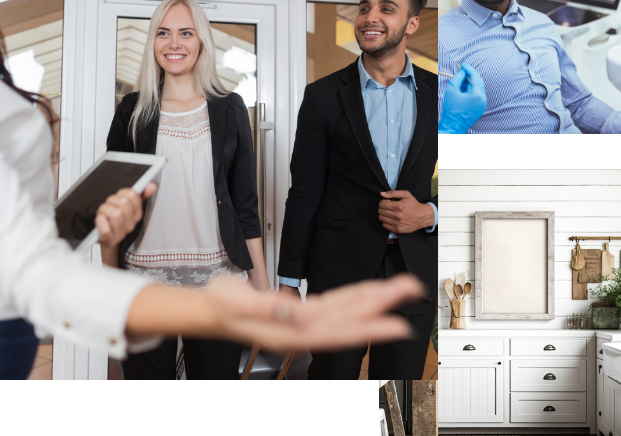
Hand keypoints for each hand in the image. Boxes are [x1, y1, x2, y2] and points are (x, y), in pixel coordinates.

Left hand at [96, 182, 156, 248]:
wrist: (106, 240)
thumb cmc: (115, 220)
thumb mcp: (127, 206)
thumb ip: (140, 195)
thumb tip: (152, 185)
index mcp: (137, 215)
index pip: (133, 195)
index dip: (122, 193)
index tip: (118, 197)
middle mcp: (130, 225)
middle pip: (124, 203)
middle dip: (112, 200)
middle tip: (109, 205)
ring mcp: (121, 234)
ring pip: (115, 213)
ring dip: (104, 209)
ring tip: (104, 213)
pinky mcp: (109, 240)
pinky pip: (106, 228)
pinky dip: (100, 221)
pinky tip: (101, 220)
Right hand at [204, 272, 424, 351]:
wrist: (209, 311)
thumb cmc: (220, 307)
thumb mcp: (237, 304)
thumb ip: (268, 308)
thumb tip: (298, 313)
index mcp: (289, 332)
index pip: (337, 331)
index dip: (369, 327)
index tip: (397, 323)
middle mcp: (302, 330)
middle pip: (350, 319)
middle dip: (383, 304)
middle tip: (411, 289)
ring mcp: (304, 323)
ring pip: (347, 311)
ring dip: (375, 299)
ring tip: (400, 288)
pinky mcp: (302, 313)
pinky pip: (335, 306)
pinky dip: (355, 298)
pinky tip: (369, 294)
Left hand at [378, 190, 432, 233]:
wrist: (423, 216)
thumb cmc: (414, 204)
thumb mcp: (406, 195)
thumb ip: (393, 193)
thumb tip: (381, 194)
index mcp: (399, 206)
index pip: (382, 204)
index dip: (383, 202)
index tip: (387, 202)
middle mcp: (398, 216)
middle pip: (380, 211)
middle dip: (383, 208)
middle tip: (388, 207)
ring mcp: (398, 224)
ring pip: (381, 218)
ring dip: (384, 215)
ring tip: (390, 213)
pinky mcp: (398, 230)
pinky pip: (384, 225)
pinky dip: (386, 222)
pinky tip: (391, 219)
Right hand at [438, 62, 485, 133]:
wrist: (453, 125)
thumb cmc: (451, 110)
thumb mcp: (451, 91)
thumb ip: (457, 78)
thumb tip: (462, 72)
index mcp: (477, 94)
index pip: (475, 77)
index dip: (469, 69)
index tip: (462, 64)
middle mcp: (483, 99)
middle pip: (478, 82)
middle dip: (469, 76)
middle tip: (460, 71)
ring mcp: (483, 104)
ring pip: (477, 88)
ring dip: (469, 83)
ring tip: (459, 81)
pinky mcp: (480, 107)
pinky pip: (477, 95)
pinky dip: (470, 90)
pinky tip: (462, 90)